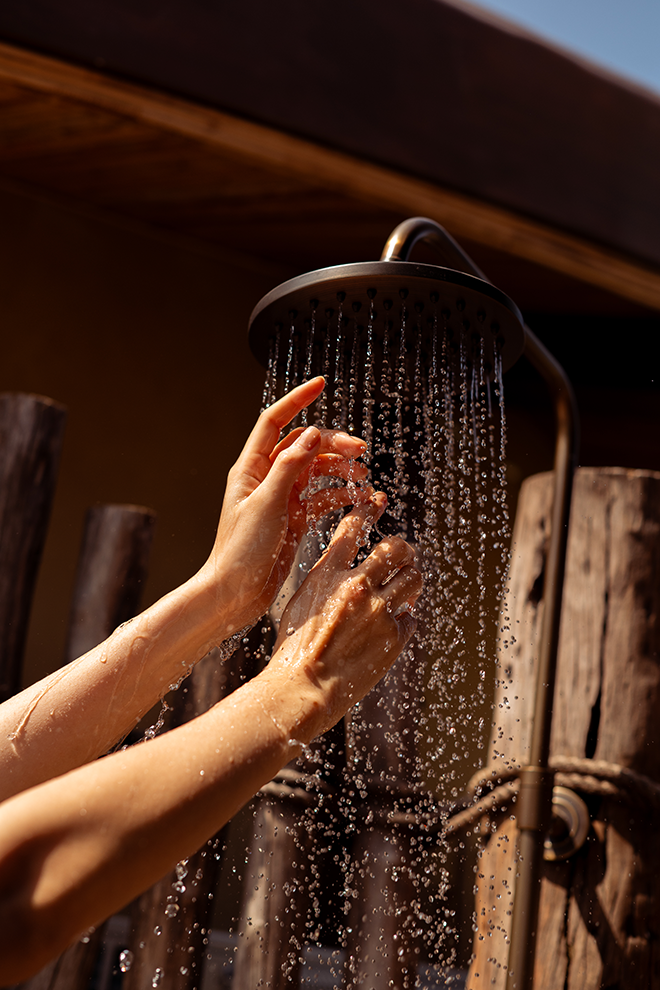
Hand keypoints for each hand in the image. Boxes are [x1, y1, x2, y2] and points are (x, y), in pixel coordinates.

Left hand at [198, 377, 371, 634]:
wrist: (235, 594)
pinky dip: (341, 496)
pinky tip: (361, 500)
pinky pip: (322, 498)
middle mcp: (266, 479)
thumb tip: (311, 433)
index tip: (322, 383)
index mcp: (251, 468)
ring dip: (340, 470)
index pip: (275, 420)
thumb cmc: (241, 551)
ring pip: (316, 471)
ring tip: (364, 478)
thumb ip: (290, 467)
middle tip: (361, 451)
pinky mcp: (294, 520)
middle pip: (304, 445)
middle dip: (333, 443)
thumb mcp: (268, 505)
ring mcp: (281, 499)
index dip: (297, 399)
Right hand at [262, 493, 422, 740]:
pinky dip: (403, 619)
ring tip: (402, 588)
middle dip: (403, 550)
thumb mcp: (302, 601)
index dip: (368, 510)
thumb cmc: (295, 648)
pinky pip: (410, 617)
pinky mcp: (394, 637)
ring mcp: (379, 611)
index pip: (353, 527)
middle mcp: (356, 586)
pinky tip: (389, 627)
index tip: (377, 503)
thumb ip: (327, 580)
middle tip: (403, 555)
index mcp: (328, 573)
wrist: (303, 688)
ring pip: (413, 579)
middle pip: (397, 548)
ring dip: (409, 581)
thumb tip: (350, 568)